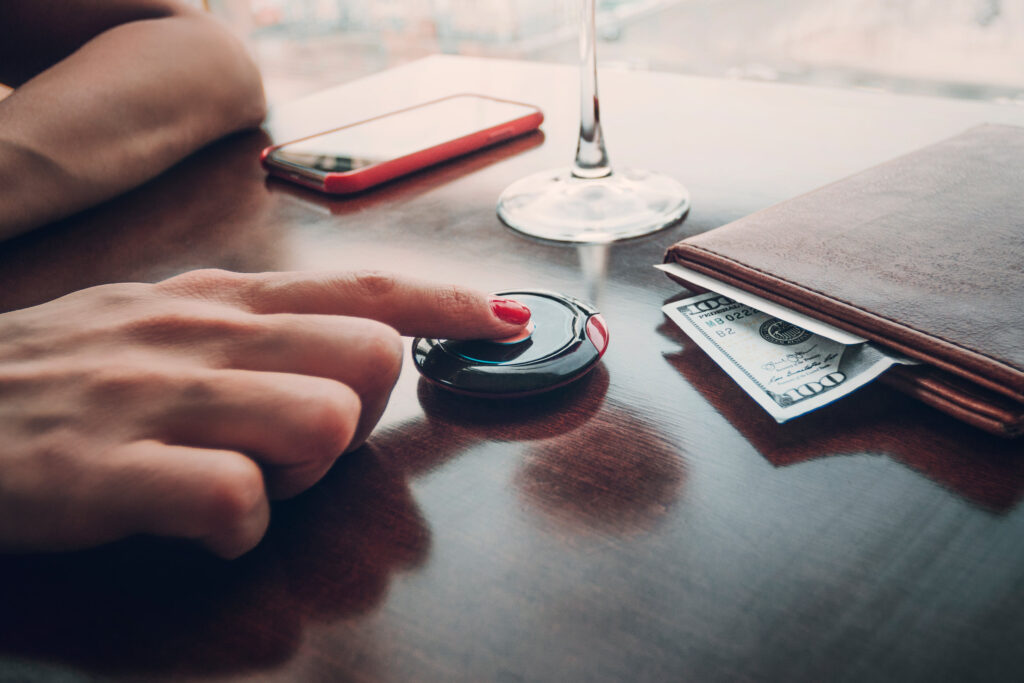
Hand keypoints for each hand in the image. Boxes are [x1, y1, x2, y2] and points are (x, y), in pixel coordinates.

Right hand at [0, 269, 530, 557]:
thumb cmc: (65, 373)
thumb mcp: (166, 321)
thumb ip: (261, 326)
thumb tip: (369, 339)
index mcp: (222, 298)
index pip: (367, 287)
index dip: (449, 303)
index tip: (505, 321)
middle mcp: (203, 334)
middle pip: (369, 358)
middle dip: (360, 416)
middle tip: (297, 443)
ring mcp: (157, 399)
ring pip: (320, 422)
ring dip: (305, 473)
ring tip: (245, 479)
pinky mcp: (109, 472)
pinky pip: (236, 502)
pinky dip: (240, 527)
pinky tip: (202, 522)